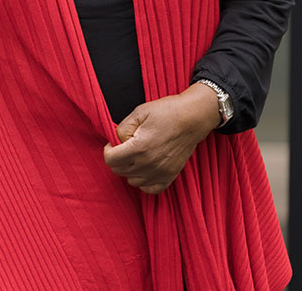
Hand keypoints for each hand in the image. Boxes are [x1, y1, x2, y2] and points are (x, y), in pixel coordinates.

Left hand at [102, 83, 221, 193]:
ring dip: (129, 170)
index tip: (113, 143)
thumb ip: (122, 129)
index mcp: (138, 148)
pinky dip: (144, 182)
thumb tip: (117, 141)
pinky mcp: (170, 175)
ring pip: (132, 181)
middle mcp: (148, 164)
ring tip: (135, 156)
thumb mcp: (138, 113)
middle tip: (124, 147)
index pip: (110, 160)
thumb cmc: (167, 112)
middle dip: (117, 159)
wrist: (193, 118)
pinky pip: (150, 189)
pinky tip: (145, 169)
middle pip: (119, 171)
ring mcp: (160, 172)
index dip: (108, 150)